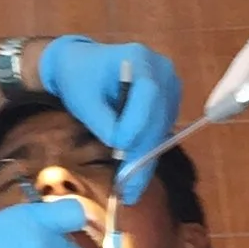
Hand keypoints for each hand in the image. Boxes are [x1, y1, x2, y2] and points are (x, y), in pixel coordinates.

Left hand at [36, 34, 182, 200]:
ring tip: (130, 189)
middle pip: (158, 116)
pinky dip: (146, 154)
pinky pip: (159, 133)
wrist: (81, 66)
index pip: (148, 93)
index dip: (138, 123)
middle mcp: (162, 70)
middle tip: (129, 186)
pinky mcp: (168, 104)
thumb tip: (121, 147)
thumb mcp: (83, 99)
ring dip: (146, 160)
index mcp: (140, 58)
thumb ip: (102, 121)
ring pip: (161, 130)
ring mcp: (169, 87)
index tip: (120, 148)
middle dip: (142, 153)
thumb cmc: (78, 78)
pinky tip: (134, 176)